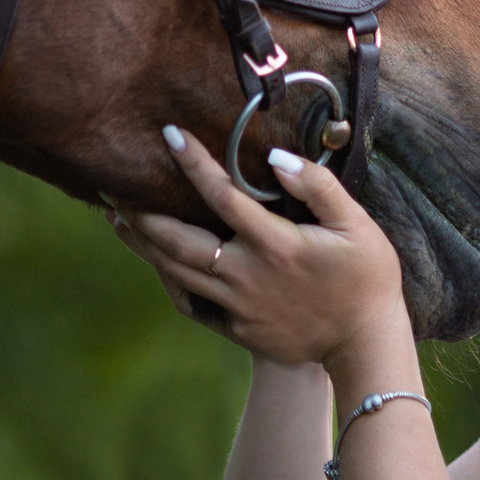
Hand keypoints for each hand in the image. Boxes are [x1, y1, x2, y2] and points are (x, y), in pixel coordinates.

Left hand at [108, 125, 410, 367]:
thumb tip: (276, 158)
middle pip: (178, 240)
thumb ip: (319, 186)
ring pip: (176, 271)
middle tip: (112, 186)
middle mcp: (248, 275)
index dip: (193, 163)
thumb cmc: (366, 278)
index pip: (223, 195)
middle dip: (141, 212)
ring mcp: (237, 306)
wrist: (364, 345)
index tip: (169, 134)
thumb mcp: (357, 225)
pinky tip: (153, 260)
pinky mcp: (235, 328)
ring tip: (118, 218)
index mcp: (277, 244)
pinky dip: (166, 278)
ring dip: (143, 244)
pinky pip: (190, 300)